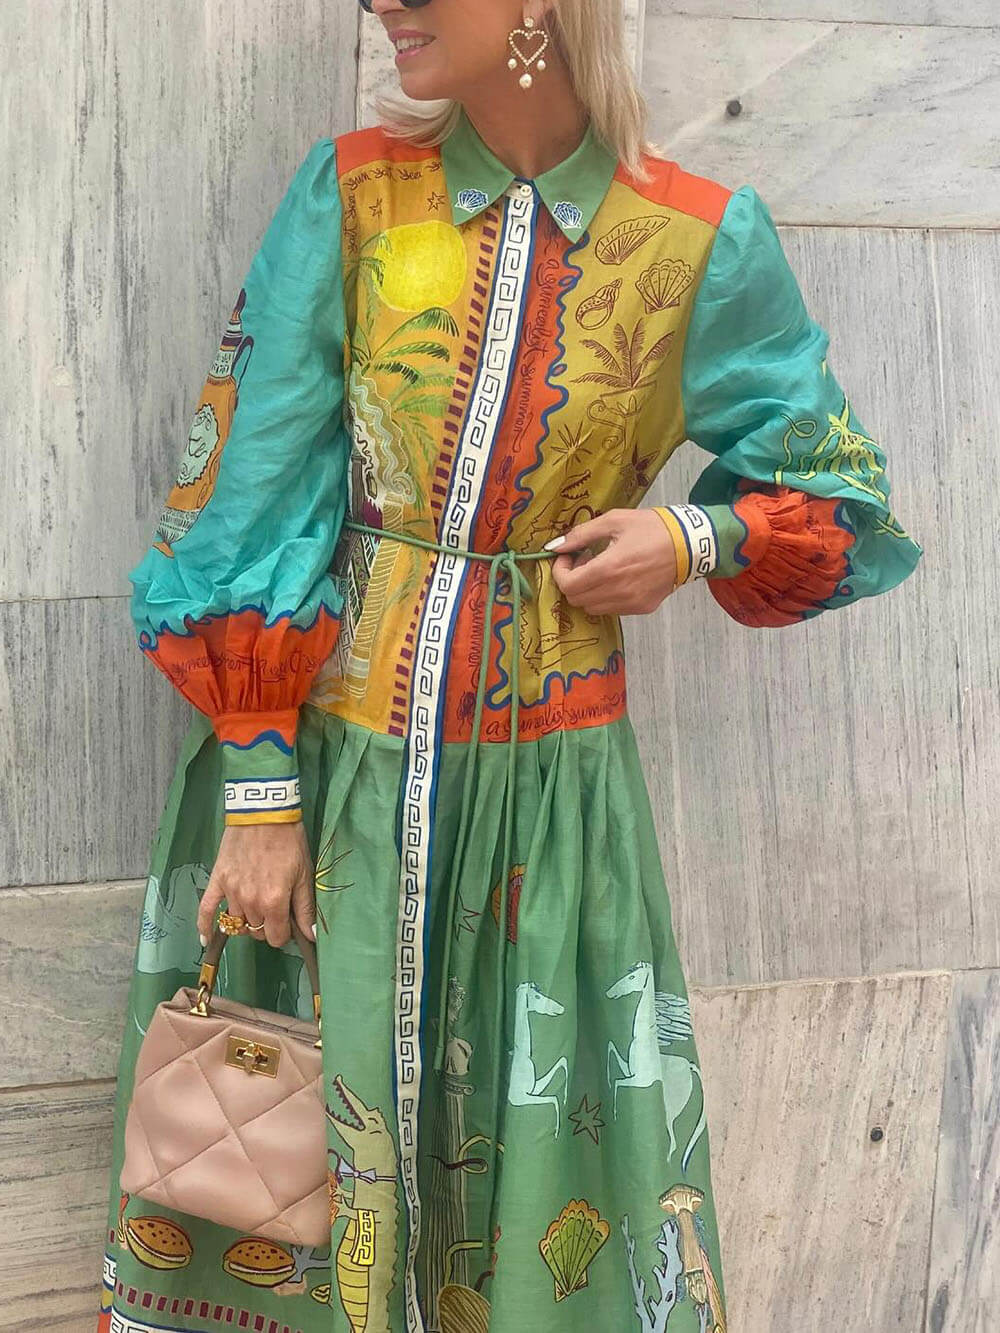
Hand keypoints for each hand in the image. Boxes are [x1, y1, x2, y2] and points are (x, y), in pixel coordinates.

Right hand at [196, 821, 316, 949]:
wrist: (263, 813)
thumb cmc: (289, 842)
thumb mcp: (304, 875)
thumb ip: (305, 909)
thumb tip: (311, 936)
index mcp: (273, 902)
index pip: (276, 938)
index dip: (284, 933)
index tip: (288, 922)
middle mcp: (250, 902)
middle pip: (257, 931)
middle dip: (268, 924)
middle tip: (276, 908)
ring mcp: (231, 892)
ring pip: (238, 923)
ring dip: (248, 920)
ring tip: (257, 906)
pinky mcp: (217, 881)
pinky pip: (206, 910)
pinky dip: (204, 926)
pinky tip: (206, 939)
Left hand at [547, 508, 677, 614]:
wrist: (691, 544)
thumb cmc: (653, 528)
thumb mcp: (614, 520)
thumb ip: (581, 534)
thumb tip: (555, 546)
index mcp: (608, 568)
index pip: (568, 585)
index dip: (560, 572)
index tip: (567, 557)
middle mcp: (618, 591)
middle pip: (577, 599)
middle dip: (573, 580)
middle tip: (584, 560)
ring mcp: (631, 603)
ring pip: (592, 608)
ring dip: (588, 590)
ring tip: (601, 569)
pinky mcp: (642, 608)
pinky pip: (612, 609)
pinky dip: (606, 597)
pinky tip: (617, 578)